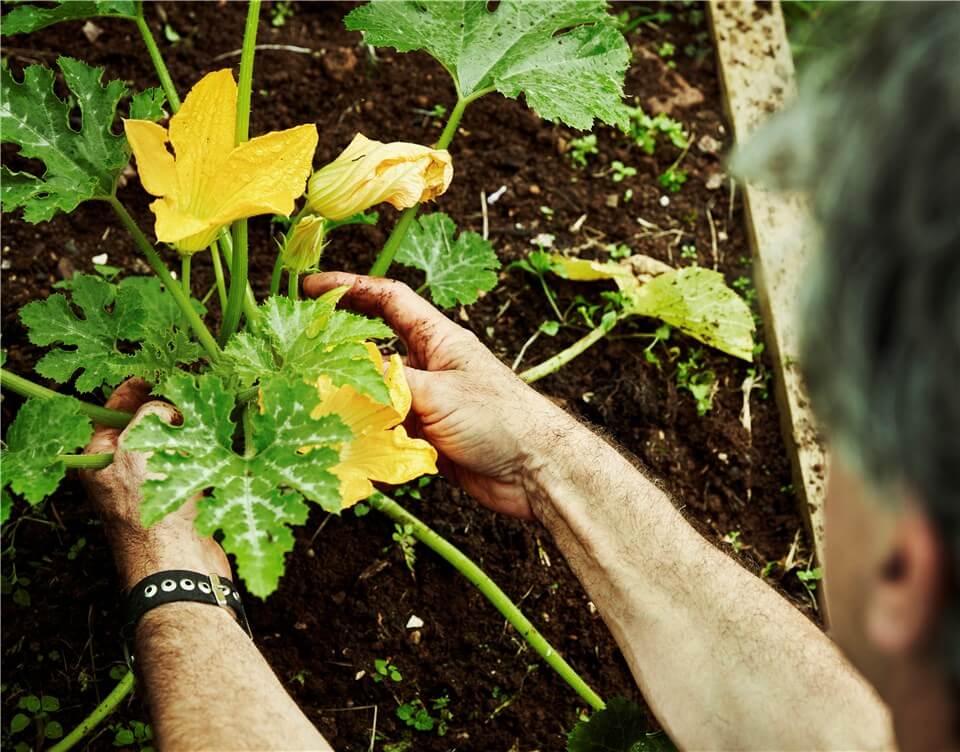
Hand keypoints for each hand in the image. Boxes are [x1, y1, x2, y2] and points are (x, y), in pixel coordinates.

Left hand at [82, 379, 230, 588]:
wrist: (179, 566)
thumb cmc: (149, 511)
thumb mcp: (139, 447)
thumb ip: (151, 413)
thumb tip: (171, 404)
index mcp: (99, 458)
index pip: (111, 410)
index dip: (135, 388)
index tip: (158, 371)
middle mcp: (123, 472)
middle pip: (147, 425)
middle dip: (171, 406)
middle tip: (193, 386)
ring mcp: (155, 487)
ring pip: (175, 445)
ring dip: (194, 428)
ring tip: (214, 407)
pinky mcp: (184, 501)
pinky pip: (197, 465)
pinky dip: (210, 451)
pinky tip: (227, 439)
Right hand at [303, 273, 583, 518]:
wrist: (535, 470)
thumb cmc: (498, 417)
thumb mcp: (440, 392)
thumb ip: (392, 383)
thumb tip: (347, 375)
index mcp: (437, 339)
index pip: (389, 301)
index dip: (350, 288)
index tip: (311, 286)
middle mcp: (430, 367)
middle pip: (374, 349)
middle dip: (338, 350)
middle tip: (297, 354)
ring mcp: (428, 402)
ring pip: (376, 395)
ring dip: (351, 402)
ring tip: (313, 405)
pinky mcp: (429, 437)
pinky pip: (388, 432)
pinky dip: (369, 438)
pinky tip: (347, 448)